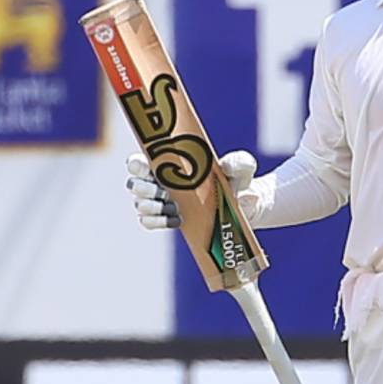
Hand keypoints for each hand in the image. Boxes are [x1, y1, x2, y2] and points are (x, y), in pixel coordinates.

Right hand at [125, 150, 258, 228]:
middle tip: (165, 193)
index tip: (146, 168)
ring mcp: (161, 202)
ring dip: (154, 207)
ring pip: (141, 205)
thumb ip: (238, 163)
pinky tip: (178, 220)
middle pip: (135, 184)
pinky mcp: (167, 219)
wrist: (246, 203)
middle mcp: (160, 182)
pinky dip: (159, 222)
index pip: (140, 161)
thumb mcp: (242, 167)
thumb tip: (228, 169)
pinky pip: (149, 222)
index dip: (135, 164)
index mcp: (169, 163)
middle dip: (146, 189)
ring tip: (176, 208)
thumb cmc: (237, 178)